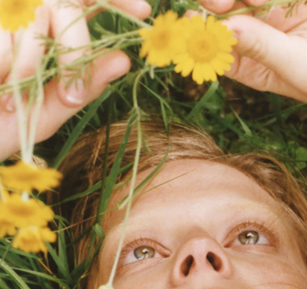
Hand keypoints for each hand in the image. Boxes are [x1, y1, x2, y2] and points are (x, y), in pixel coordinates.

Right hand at [0, 0, 150, 160]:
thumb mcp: (45, 112)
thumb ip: (81, 86)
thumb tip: (124, 59)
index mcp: (46, 33)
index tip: (145, 11)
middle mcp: (23, 14)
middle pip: (65, 8)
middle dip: (74, 53)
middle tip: (70, 96)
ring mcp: (3, 15)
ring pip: (33, 21)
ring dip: (27, 66)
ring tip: (10, 100)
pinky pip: (5, 39)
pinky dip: (3, 62)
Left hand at [199, 0, 306, 170]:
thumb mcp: (302, 71)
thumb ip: (263, 48)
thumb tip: (225, 30)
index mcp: (262, 67)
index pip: (223, 49)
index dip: (202, 36)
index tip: (189, 23)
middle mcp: (270, 36)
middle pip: (231, 10)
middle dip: (219, 1)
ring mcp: (287, 8)